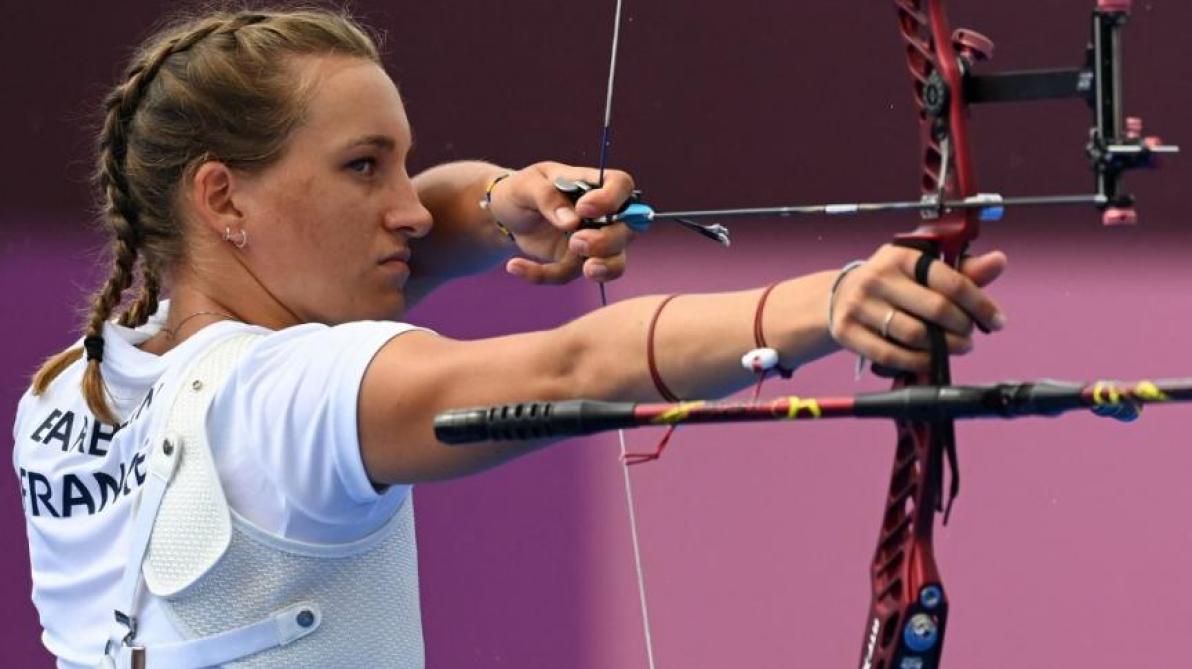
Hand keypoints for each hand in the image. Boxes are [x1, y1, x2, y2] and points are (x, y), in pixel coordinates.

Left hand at [487, 161, 636, 283]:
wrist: (505, 215)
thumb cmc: (522, 190)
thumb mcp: (527, 185)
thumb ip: (548, 197)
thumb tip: (572, 221)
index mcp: (595, 185)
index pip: (622, 185)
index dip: (611, 199)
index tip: (584, 209)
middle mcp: (603, 214)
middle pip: (626, 230)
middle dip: (607, 241)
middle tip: (577, 241)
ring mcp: (594, 242)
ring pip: (614, 261)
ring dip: (603, 268)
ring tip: (586, 269)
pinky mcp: (576, 263)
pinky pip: (569, 274)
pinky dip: (543, 275)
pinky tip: (515, 266)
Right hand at [828, 244, 1008, 372]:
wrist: (839, 296)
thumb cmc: (891, 283)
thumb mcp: (922, 269)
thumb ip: (961, 270)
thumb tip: (999, 261)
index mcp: (901, 256)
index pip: (951, 281)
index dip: (980, 304)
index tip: (997, 321)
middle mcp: (877, 277)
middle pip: (936, 309)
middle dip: (963, 327)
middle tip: (969, 335)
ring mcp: (859, 305)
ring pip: (915, 335)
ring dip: (944, 348)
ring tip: (955, 347)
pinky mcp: (846, 331)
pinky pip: (891, 355)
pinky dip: (918, 362)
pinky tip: (930, 360)